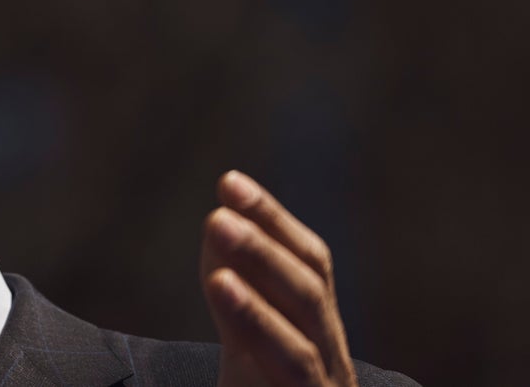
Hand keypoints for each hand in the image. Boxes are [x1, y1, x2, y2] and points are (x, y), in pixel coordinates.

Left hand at [201, 171, 357, 386]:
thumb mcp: (249, 345)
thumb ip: (238, 292)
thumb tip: (219, 224)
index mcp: (319, 337)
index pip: (310, 268)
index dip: (275, 222)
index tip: (230, 182)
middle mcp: (333, 367)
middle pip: (310, 298)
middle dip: (265, 250)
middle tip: (218, 212)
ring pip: (301, 348)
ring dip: (258, 296)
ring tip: (217, 252)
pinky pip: (289, 379)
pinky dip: (255, 332)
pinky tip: (221, 290)